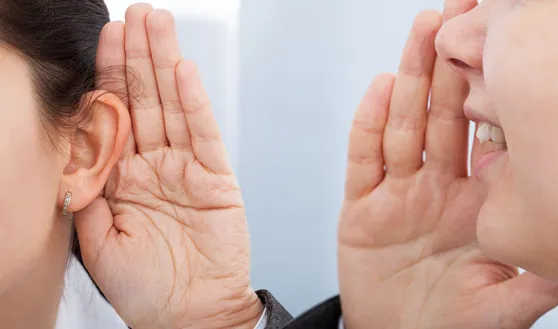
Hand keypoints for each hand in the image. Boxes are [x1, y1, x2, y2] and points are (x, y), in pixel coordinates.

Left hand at [74, 4, 262, 328]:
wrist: (188, 316)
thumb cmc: (146, 287)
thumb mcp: (99, 240)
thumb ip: (88, 191)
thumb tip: (74, 147)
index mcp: (125, 177)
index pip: (117, 114)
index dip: (110, 74)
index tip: (106, 37)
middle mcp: (156, 166)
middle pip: (145, 99)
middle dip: (138, 56)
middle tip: (138, 15)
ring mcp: (187, 169)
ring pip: (173, 107)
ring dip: (164, 66)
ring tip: (159, 26)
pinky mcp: (216, 180)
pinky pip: (204, 135)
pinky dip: (194, 104)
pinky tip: (184, 73)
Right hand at [338, 1, 557, 328]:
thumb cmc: (447, 323)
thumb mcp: (503, 306)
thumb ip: (537, 277)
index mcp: (475, 203)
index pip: (485, 137)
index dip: (494, 95)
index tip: (504, 53)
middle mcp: (437, 188)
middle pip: (442, 119)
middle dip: (450, 70)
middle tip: (455, 21)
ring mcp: (398, 193)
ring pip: (404, 129)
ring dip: (412, 83)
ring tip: (421, 38)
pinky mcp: (361, 207)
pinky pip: (364, 161)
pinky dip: (369, 126)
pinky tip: (381, 91)